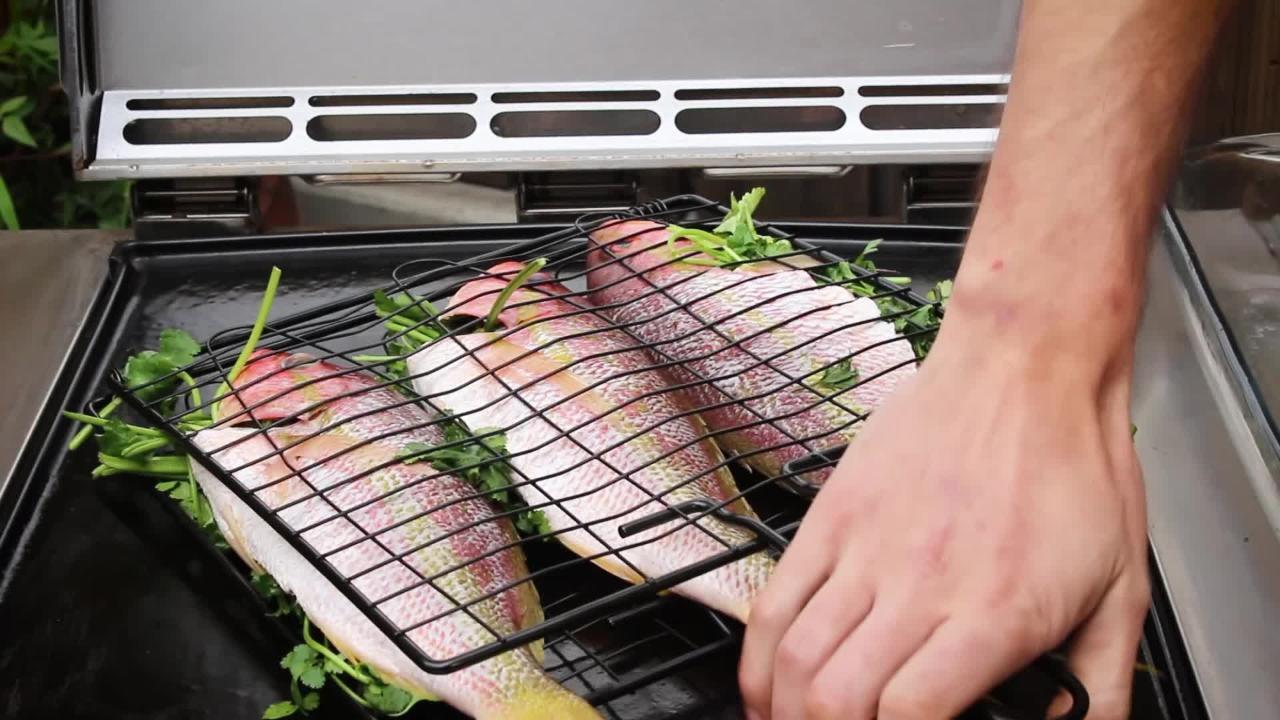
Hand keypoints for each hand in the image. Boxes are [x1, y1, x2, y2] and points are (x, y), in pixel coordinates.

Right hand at [738, 324, 1150, 719]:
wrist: (1025, 367)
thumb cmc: (1073, 466)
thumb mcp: (1122, 587)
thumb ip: (1104, 685)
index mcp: (995, 614)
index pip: (910, 716)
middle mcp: (920, 587)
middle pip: (837, 698)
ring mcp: (865, 549)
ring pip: (796, 656)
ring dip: (787, 711)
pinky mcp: (833, 517)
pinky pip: (775, 600)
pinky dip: (757, 659)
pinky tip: (763, 690)